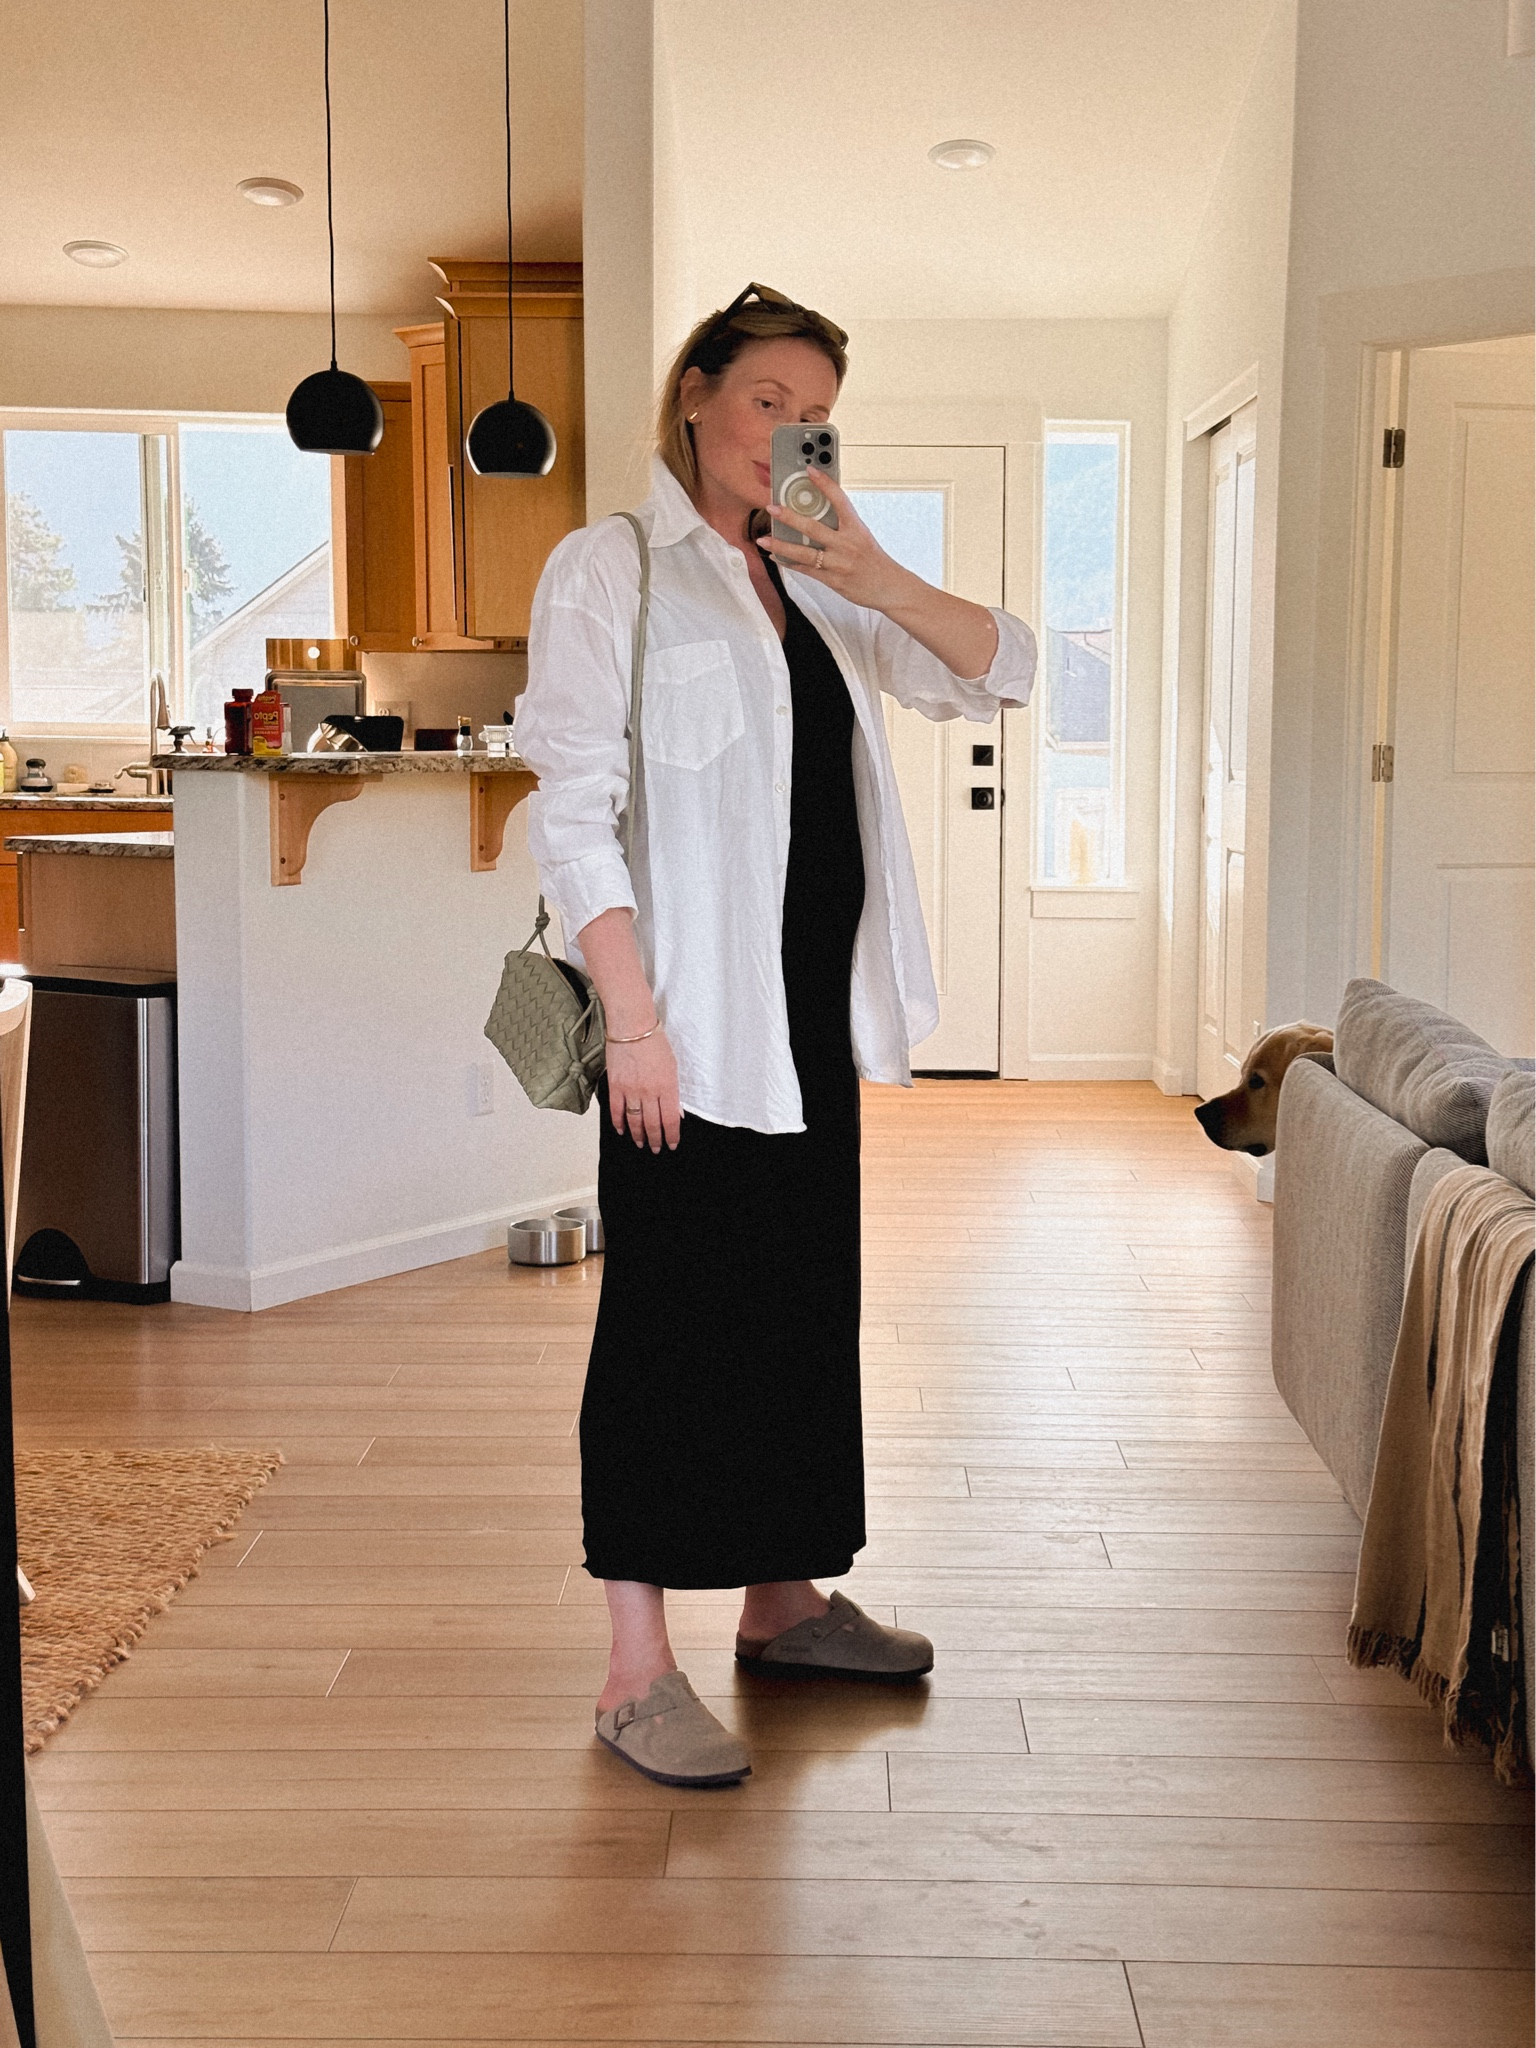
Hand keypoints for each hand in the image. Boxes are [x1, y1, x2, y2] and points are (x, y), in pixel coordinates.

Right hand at [606, 1029, 680, 1151]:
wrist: (632, 1026)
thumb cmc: (655, 1042)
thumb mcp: (673, 1066)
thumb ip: (673, 1090)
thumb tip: (675, 1111)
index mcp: (667, 1087)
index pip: (671, 1120)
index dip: (672, 1136)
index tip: (672, 1144)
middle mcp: (649, 1092)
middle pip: (653, 1124)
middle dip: (656, 1140)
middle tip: (656, 1149)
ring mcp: (631, 1090)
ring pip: (635, 1121)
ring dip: (638, 1135)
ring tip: (641, 1143)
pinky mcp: (615, 1086)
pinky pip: (617, 1111)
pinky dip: (618, 1123)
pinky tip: (622, 1131)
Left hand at [756, 473, 919, 613]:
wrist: (888, 587)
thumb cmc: (874, 560)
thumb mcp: (862, 536)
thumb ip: (842, 525)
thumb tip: (818, 512)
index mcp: (856, 529)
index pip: (840, 500)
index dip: (825, 484)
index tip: (810, 470)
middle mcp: (846, 544)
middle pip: (813, 528)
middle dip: (789, 517)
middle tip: (772, 507)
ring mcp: (838, 563)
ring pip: (804, 553)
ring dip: (780, 546)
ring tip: (763, 540)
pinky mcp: (832, 580)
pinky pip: (806, 570)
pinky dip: (789, 563)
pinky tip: (775, 557)